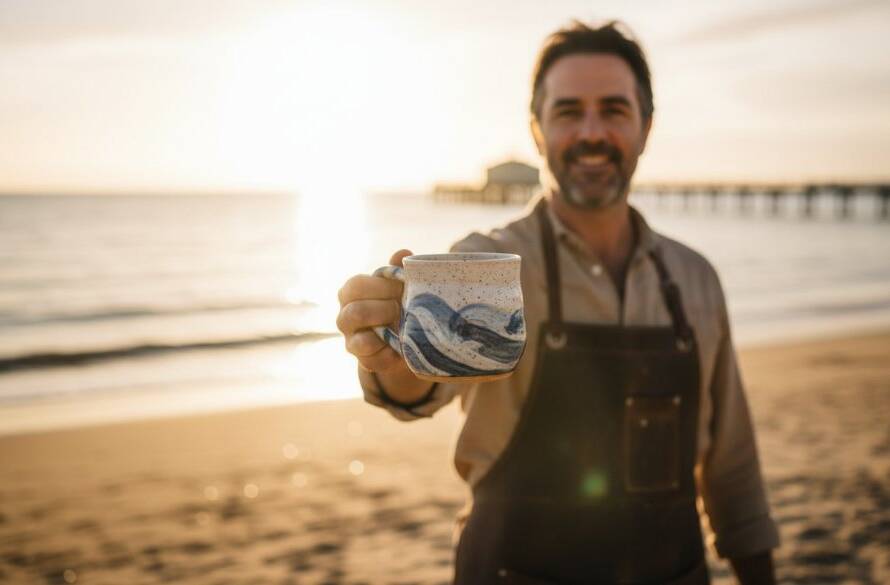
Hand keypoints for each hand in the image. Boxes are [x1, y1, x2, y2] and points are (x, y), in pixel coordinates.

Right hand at [337, 249, 412, 373]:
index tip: (403, 286)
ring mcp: (351, 340)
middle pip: (356, 311)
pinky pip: (373, 358)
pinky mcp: (363, 360)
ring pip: (361, 339)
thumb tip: (403, 253)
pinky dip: (391, 352)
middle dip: (385, 309)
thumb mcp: (398, 285)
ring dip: (385, 330)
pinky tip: (402, 345)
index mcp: (351, 292)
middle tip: (403, 308)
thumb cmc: (397, 302)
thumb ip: (397, 270)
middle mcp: (345, 316)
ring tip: (402, 325)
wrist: (404, 337)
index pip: (356, 286)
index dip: (382, 286)